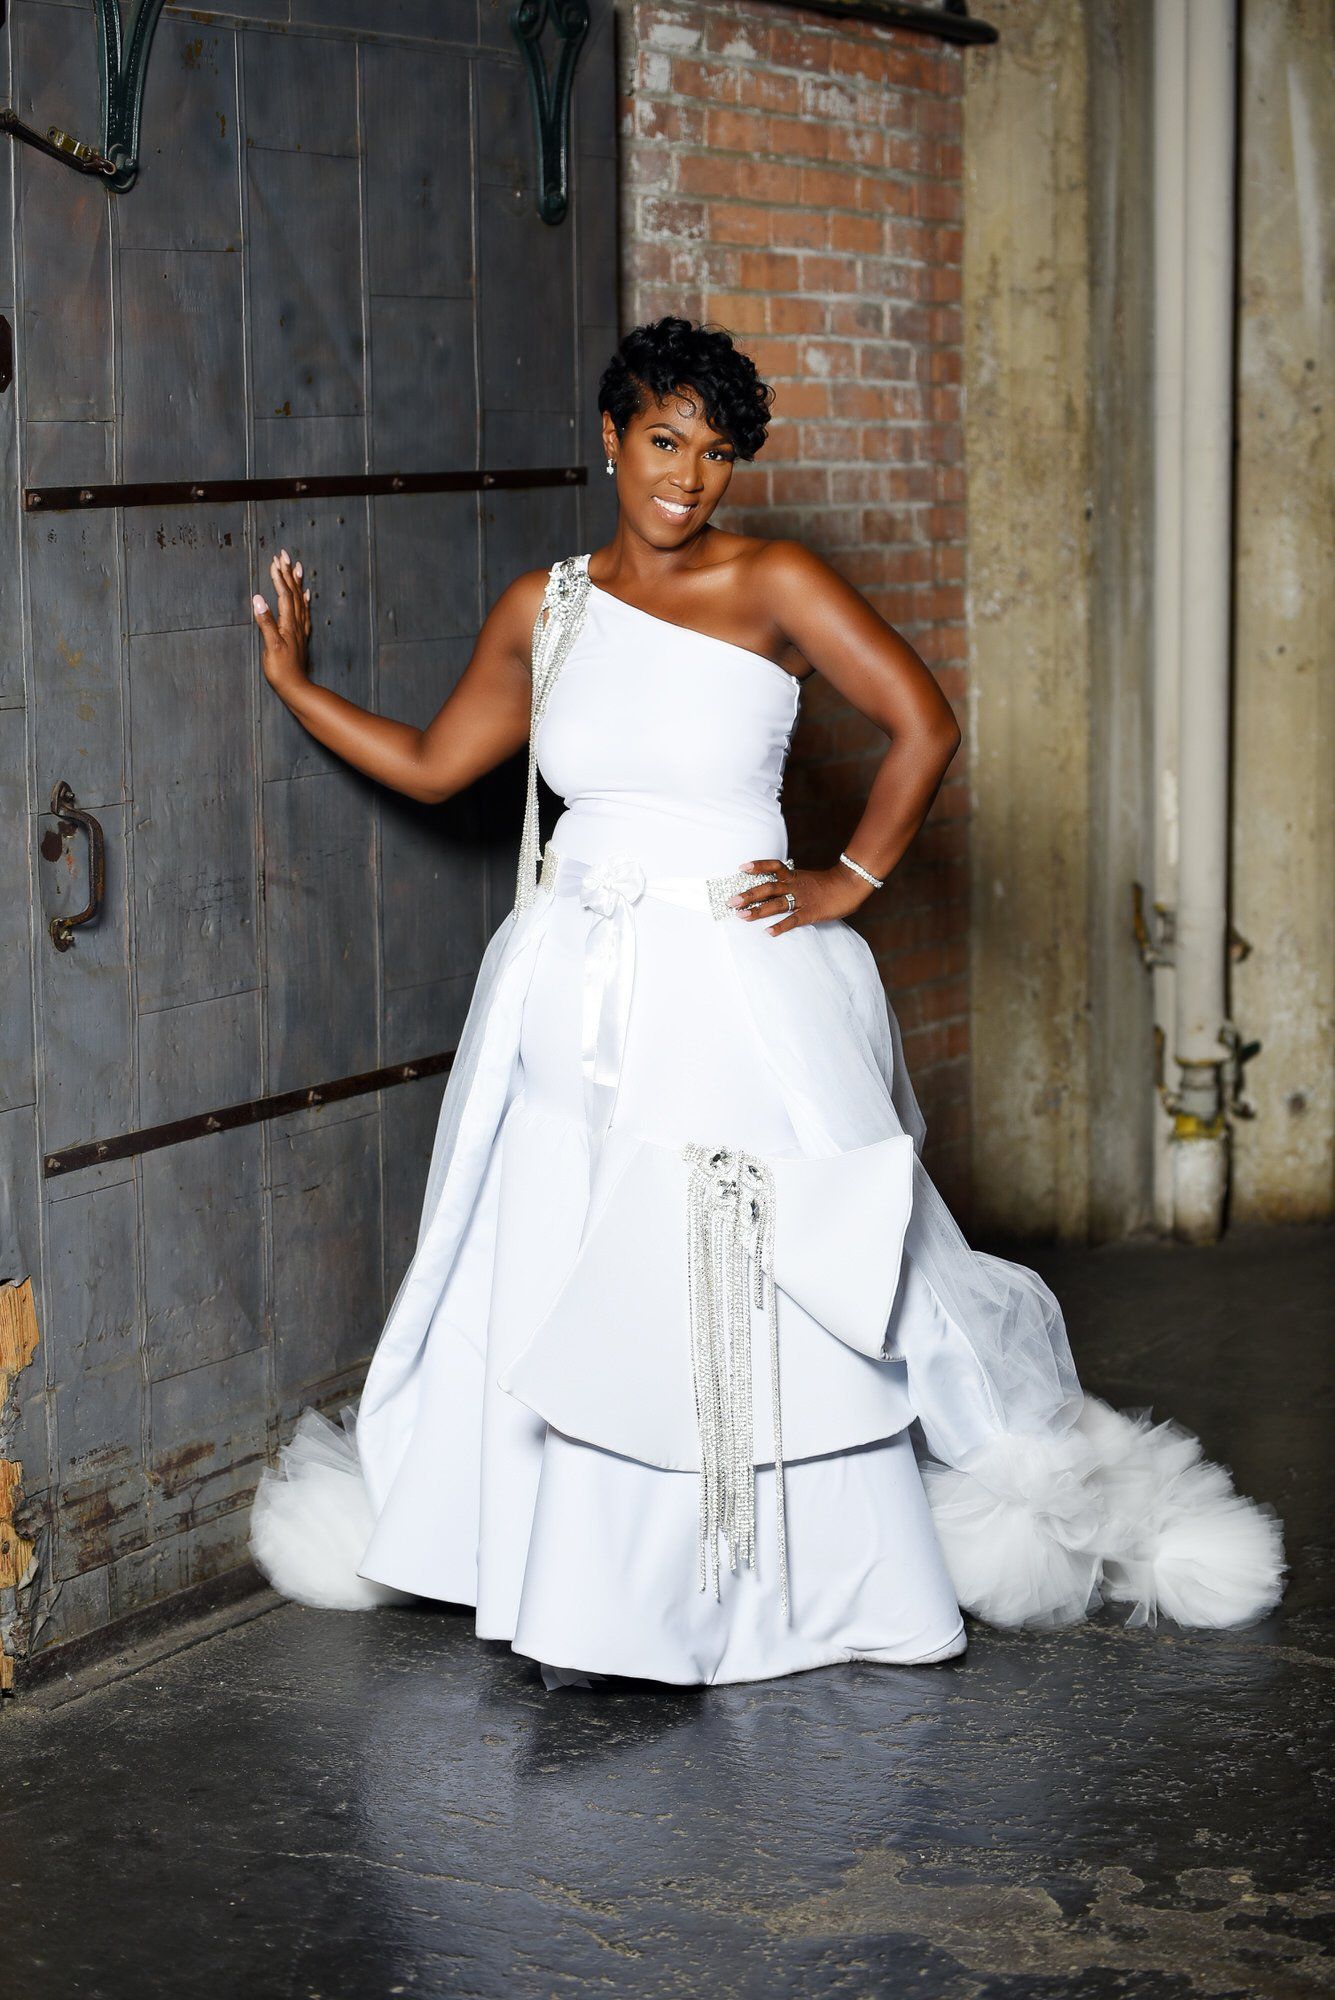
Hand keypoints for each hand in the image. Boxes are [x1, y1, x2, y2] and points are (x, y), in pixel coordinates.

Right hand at [251, 548, 311, 692]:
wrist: (296, 688)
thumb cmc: (281, 670)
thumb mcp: (271, 646)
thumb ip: (265, 621)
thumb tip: (258, 598)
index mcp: (288, 624)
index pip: (284, 595)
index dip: (279, 577)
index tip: (275, 560)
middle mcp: (297, 623)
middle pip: (293, 593)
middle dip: (288, 572)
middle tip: (284, 554)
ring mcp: (300, 630)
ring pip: (300, 600)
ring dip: (296, 582)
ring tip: (296, 567)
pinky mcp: (300, 637)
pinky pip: (304, 612)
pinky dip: (303, 600)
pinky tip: (305, 594)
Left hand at [728, 857, 872, 935]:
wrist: (851, 884)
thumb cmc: (830, 883)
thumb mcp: (808, 879)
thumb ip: (793, 882)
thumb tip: (778, 888)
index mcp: (794, 876)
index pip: (773, 867)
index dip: (758, 866)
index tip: (741, 868)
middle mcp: (795, 886)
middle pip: (768, 887)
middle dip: (749, 894)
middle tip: (731, 901)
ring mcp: (802, 899)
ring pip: (776, 903)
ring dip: (758, 910)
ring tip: (742, 916)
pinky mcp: (810, 913)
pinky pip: (792, 920)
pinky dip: (780, 926)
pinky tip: (768, 932)